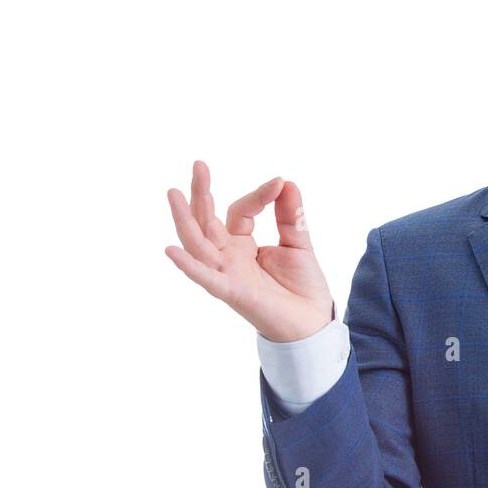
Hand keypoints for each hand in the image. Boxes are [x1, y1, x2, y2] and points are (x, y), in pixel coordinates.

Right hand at [165, 160, 335, 342]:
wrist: (314, 323)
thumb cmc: (303, 287)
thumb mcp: (298, 243)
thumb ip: (290, 216)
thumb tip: (287, 182)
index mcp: (242, 245)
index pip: (239, 211)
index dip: (258, 195)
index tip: (280, 183)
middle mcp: (229, 258)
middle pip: (206, 222)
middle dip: (201, 194)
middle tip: (199, 165)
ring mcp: (227, 274)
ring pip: (199, 245)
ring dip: (184, 220)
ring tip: (174, 194)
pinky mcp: (233, 293)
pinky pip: (207, 279)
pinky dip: (189, 266)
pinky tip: (172, 251)